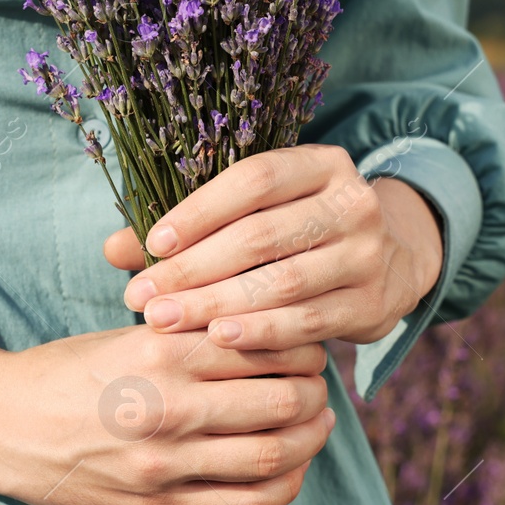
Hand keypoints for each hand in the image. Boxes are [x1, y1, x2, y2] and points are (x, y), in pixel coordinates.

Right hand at [0, 320, 335, 504]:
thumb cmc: (66, 370)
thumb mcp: (124, 332)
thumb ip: (190, 330)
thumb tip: (264, 323)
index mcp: (159, 352)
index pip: (261, 343)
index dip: (300, 343)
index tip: (307, 342)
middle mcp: (167, 407)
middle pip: (281, 400)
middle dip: (314, 391)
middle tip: (318, 383)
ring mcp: (164, 463)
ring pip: (271, 455)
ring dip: (309, 439)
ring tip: (316, 422)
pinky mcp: (158, 503)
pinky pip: (243, 504)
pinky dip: (283, 486)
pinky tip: (292, 467)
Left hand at [103, 144, 444, 349]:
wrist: (393, 260)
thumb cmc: (300, 232)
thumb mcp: (259, 212)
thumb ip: (190, 227)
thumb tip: (112, 250)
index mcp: (322, 164)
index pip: (255, 179)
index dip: (200, 210)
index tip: (152, 244)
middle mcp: (354, 203)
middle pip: (262, 235)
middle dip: (193, 269)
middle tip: (141, 298)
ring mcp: (369, 254)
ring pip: (282, 282)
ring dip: (216, 305)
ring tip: (165, 321)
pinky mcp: (373, 304)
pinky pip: (308, 322)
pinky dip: (260, 332)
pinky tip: (218, 340)